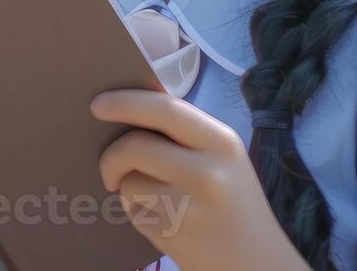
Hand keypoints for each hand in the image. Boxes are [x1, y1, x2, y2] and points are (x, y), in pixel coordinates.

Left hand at [90, 90, 310, 270]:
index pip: (165, 109)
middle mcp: (209, 170)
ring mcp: (190, 205)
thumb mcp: (223, 159)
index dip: (125, 102)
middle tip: (109, 170)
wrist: (259, 264)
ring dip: (131, 192)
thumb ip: (184, 134)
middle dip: (111, 156)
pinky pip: (134, 212)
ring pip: (129, 182)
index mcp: (222, 141)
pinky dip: (140, 215)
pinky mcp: (174, 234)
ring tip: (161, 204)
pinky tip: (167, 223)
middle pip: (135, 146)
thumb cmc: (234, 205)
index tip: (97, 104)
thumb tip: (127, 108)